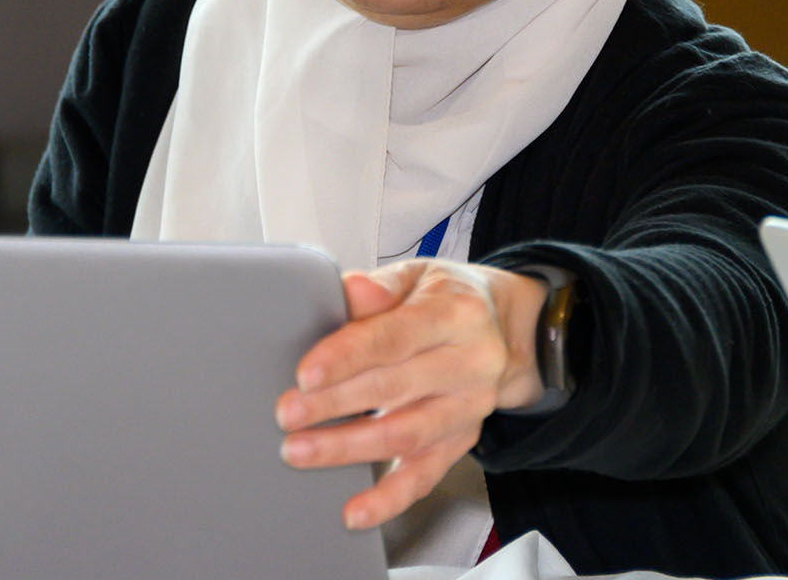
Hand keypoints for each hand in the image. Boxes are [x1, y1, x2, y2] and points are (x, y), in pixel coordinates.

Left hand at [274, 259, 548, 528]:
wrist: (500, 327)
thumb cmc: (445, 300)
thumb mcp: (417, 276)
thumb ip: (380, 288)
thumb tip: (352, 291)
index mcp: (457, 314)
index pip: (396, 337)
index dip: (348, 356)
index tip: (306, 375)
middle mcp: (471, 363)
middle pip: (396, 388)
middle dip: (335, 404)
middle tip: (287, 415)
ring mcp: (469, 407)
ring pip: (406, 435)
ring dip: (349, 448)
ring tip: (301, 451)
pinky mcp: (462, 441)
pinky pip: (425, 476)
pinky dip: (389, 498)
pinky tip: (356, 511)